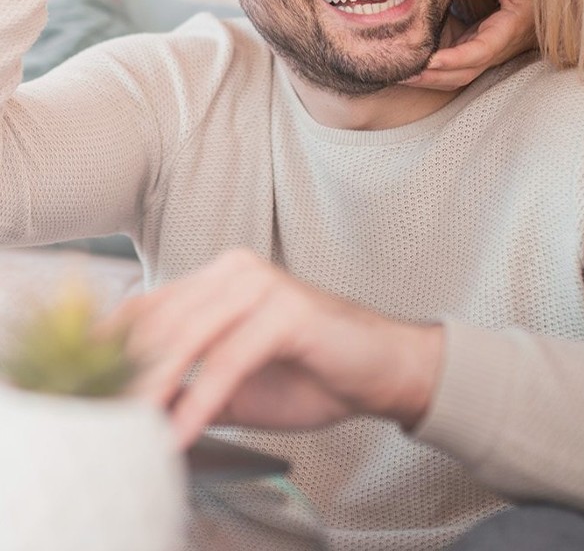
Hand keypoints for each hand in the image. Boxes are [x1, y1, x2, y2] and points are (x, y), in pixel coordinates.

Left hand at [103, 249, 443, 448]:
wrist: (385, 370)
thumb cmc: (314, 372)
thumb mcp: (236, 386)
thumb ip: (189, 390)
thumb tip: (137, 419)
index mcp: (220, 278)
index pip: (147, 307)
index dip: (108, 348)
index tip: (75, 389)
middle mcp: (235, 270)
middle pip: (159, 322)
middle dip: (123, 376)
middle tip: (92, 420)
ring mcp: (261, 284)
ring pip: (187, 338)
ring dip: (151, 390)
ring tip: (124, 431)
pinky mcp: (286, 310)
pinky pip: (228, 361)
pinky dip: (198, 401)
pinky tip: (179, 434)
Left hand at [406, 0, 535, 89]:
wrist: (542, 9)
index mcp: (503, 35)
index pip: (476, 53)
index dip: (453, 59)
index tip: (429, 60)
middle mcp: (491, 52)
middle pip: (460, 74)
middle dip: (431, 78)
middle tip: (401, 73)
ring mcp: (481, 56)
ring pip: (454, 77)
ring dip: (427, 79)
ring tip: (398, 74)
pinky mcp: (471, 51)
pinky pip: (450, 68)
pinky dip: (430, 71)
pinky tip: (408, 64)